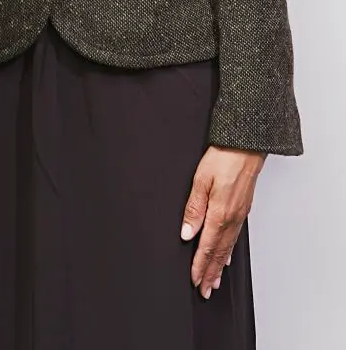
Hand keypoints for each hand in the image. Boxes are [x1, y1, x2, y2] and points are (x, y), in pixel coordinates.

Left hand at [181, 145, 266, 298]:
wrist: (246, 145)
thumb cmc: (224, 158)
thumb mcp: (200, 180)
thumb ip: (194, 208)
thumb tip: (187, 232)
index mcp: (219, 213)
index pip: (207, 247)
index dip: (200, 265)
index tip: (195, 281)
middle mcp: (232, 218)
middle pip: (219, 252)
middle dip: (210, 273)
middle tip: (205, 290)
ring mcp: (239, 214)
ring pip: (228, 247)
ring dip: (219, 266)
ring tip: (214, 281)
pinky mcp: (243, 208)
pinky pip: (235, 236)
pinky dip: (229, 251)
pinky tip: (226, 256)